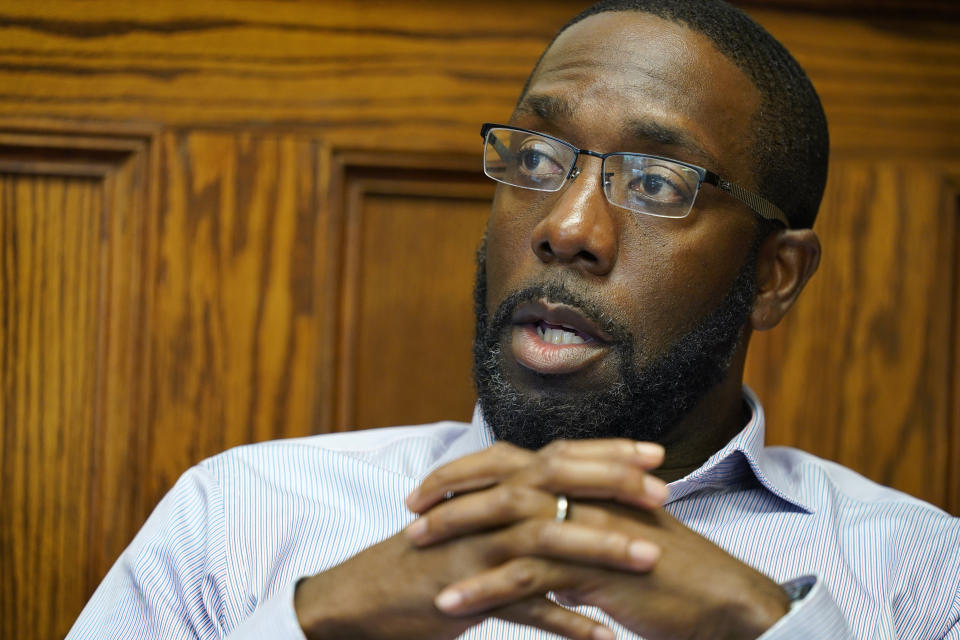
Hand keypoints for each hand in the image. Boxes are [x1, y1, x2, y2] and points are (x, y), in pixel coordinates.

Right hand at [295, 441, 668, 638]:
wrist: (362, 596)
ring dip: (603, 548)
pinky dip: (566, 622)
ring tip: (652, 559)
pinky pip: (525, 607)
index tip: (655, 452)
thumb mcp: (470, 518)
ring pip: (549, 539)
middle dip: (614, 483)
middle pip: (558, 482)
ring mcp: (478, 547)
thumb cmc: (424, 557)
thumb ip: (513, 499)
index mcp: (494, 485)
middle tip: (663, 491)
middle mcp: (488, 506)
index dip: (608, 451)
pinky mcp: (468, 591)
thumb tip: (561, 492)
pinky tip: (603, 637)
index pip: (559, 455)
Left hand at [410, 440, 789, 639]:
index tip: (434, 484)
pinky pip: (525, 576)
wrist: (724, 600)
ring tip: (414, 549)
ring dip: (455, 535)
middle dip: (452, 492)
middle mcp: (587, 493)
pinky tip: (449, 603)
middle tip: (410, 511)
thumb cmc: (675, 571)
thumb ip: (586, 524)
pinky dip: (482, 588)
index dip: (472, 468)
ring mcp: (588, 528)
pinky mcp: (592, 570)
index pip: (519, 458)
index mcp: (591, 480)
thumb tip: (551, 530)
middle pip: (504, 478)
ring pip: (507, 522)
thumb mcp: (624, 534)